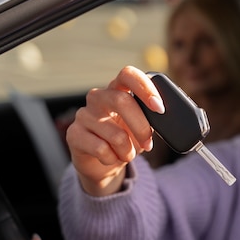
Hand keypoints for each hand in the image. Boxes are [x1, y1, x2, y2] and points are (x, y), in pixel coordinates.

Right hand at [65, 66, 164, 195]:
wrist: (104, 164)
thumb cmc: (127, 140)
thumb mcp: (143, 127)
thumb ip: (153, 117)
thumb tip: (166, 116)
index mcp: (118, 89)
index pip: (128, 74)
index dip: (144, 87)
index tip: (159, 108)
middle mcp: (98, 97)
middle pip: (121, 100)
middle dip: (141, 126)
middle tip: (148, 143)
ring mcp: (83, 114)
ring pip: (115, 133)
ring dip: (128, 151)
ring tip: (127, 154)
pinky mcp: (74, 134)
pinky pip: (101, 148)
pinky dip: (113, 159)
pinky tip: (111, 158)